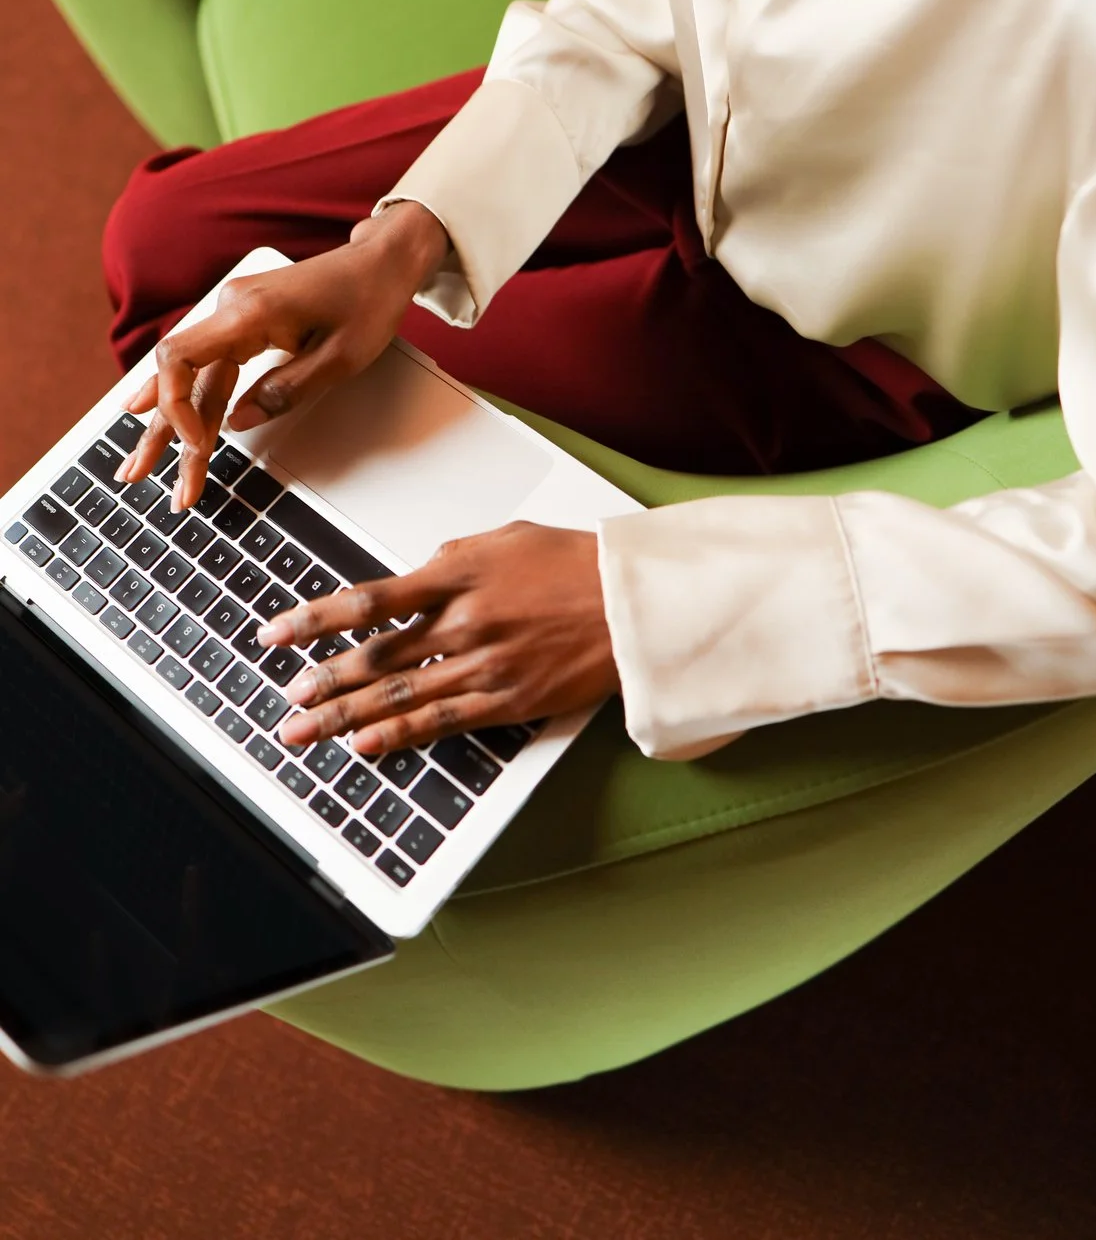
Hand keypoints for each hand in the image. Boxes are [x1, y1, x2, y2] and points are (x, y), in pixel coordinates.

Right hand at [116, 203, 448, 509]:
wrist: (381, 263)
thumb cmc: (368, 301)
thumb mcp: (340, 359)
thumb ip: (284, 392)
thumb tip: (236, 424)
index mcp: (250, 313)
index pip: (180, 357)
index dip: (175, 405)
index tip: (197, 443)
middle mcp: (232, 308)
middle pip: (178, 375)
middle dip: (161, 431)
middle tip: (137, 476)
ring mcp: (235, 314)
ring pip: (193, 376)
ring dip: (171, 423)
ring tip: (144, 467)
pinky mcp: (245, 323)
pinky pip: (210, 366)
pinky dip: (191, 400)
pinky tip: (157, 419)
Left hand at [255, 523, 618, 754]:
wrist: (632, 603)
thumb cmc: (575, 563)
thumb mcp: (505, 538)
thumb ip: (452, 557)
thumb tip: (416, 573)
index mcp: (456, 574)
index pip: (367, 600)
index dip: (312, 620)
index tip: (274, 633)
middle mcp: (462, 623)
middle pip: (374, 658)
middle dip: (322, 681)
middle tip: (285, 698)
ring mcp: (483, 667)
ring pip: (398, 697)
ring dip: (343, 717)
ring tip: (302, 731)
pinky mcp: (506, 701)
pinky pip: (441, 723)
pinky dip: (398, 736)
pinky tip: (364, 745)